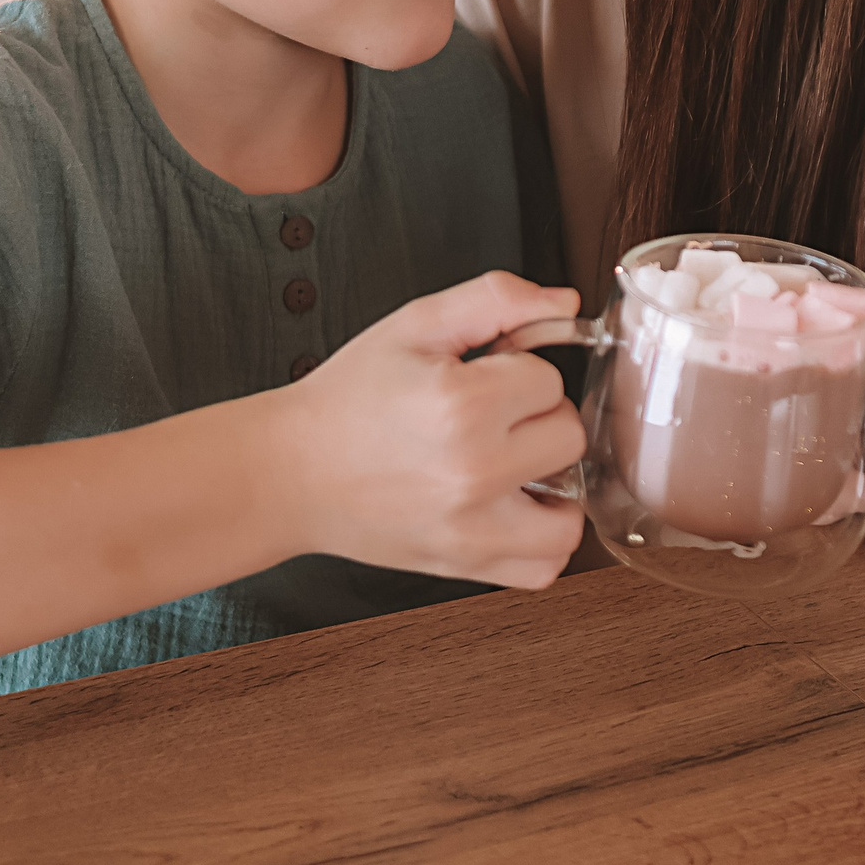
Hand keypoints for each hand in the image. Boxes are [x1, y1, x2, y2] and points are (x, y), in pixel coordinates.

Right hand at [273, 271, 586, 587]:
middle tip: (488, 417)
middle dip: (535, 419)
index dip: (516, 371)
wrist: (291, 472)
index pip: (549, 380)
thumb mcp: (415, 325)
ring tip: (508, 465)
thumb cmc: (349, 398)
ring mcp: (474, 529)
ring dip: (551, 484)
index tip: (479, 379)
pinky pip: (546, 565)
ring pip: (572, 510)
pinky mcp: (467, 566)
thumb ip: (496, 299)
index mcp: (462, 404)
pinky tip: (511, 510)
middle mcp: (474, 472)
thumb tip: (564, 303)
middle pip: (568, 437)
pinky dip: (540, 540)